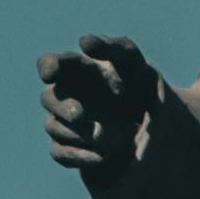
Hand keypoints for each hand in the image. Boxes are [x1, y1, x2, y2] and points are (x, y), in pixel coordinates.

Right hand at [40, 35, 164, 183]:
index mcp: (75, 71)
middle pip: (47, 98)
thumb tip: (84, 42)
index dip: (48, 68)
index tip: (51, 74)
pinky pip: (61, 154)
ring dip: (77, 132)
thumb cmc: (138, 86)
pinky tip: (104, 155)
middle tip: (79, 114)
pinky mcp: (69, 150)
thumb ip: (115, 47)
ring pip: (53, 127)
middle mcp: (65, 96)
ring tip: (104, 136)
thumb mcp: (135, 64)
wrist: (152, 124)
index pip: (50, 64)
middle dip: (62, 107)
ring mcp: (64, 124)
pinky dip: (80, 155)